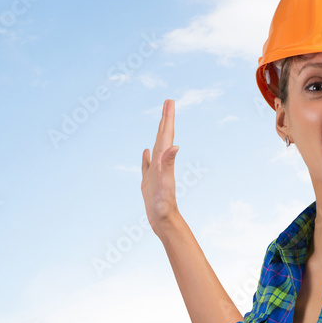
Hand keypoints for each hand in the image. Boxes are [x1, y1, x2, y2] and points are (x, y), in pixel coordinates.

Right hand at [141, 99, 180, 233]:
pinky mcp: (149, 181)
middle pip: (163, 136)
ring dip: (158, 133)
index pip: (166, 134)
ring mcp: (155, 172)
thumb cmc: (165, 204)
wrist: (164, 221)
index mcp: (164, 160)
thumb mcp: (166, 182)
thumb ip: (169, 164)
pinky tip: (146, 151)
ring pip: (156, 147)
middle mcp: (161, 163)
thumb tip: (176, 146)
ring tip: (161, 122)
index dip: (168, 117)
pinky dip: (146, 156)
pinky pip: (147, 164)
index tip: (170, 101)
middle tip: (168, 103)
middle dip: (166, 119)